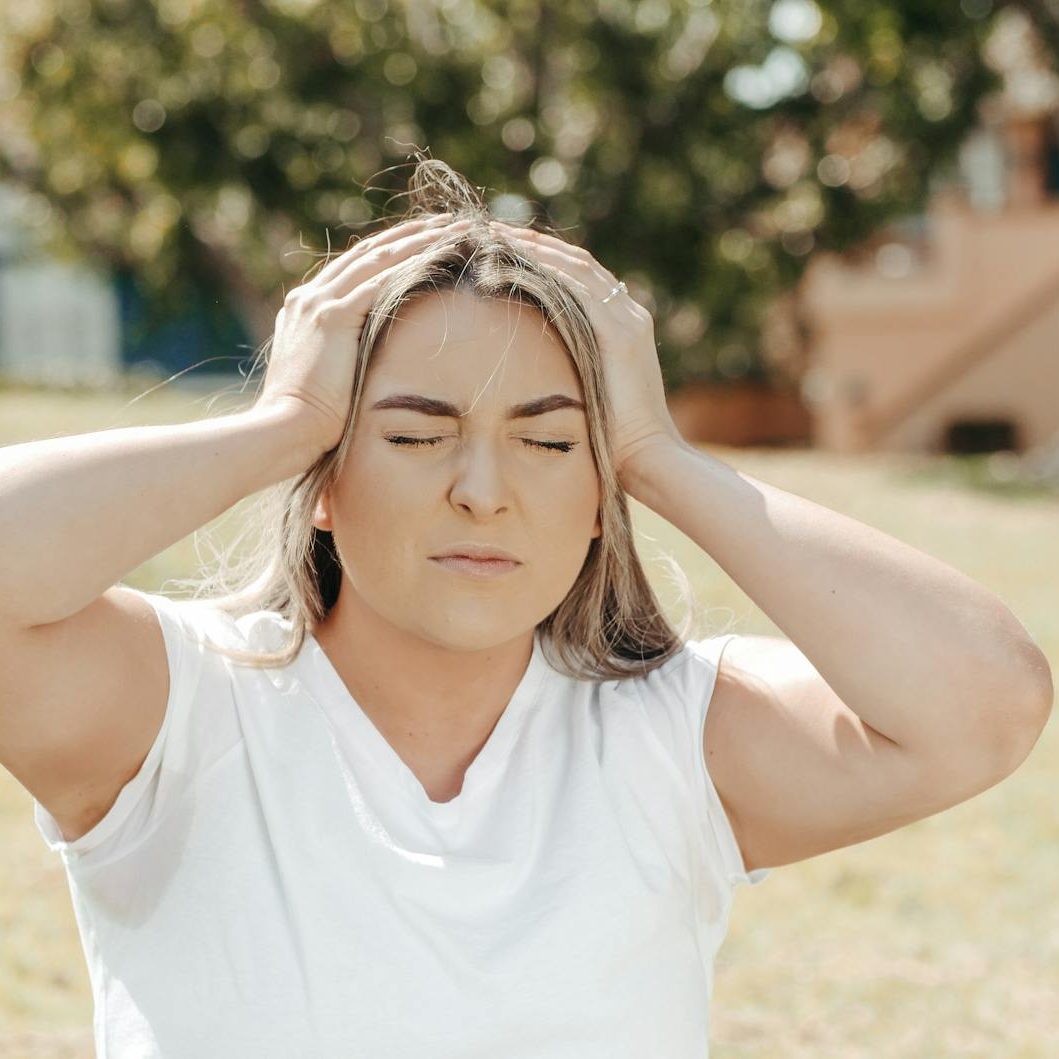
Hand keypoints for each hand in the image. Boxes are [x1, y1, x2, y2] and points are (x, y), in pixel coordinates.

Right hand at [256, 213, 473, 456]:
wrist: (284, 430)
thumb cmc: (307, 423)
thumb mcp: (324, 382)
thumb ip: (340, 362)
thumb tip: (366, 369)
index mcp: (304, 310)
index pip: (353, 270)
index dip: (388, 254)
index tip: (420, 244)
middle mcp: (309, 298)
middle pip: (366, 254)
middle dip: (407, 236)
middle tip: (443, 223)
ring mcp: (319, 304)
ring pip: (376, 258)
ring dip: (417, 241)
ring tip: (451, 229)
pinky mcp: (333, 317)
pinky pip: (379, 280)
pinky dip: (410, 263)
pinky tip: (438, 254)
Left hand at [489, 221, 683, 482]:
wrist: (647, 459)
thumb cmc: (613, 442)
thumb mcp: (588, 396)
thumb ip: (571, 373)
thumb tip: (536, 374)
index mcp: (624, 327)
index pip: (581, 277)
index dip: (543, 258)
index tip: (504, 248)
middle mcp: (629, 316)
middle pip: (577, 263)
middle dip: (534, 244)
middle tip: (490, 232)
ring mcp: (627, 322)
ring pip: (576, 268)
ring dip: (534, 249)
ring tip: (493, 237)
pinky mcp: (620, 336)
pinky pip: (578, 290)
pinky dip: (546, 271)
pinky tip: (513, 261)